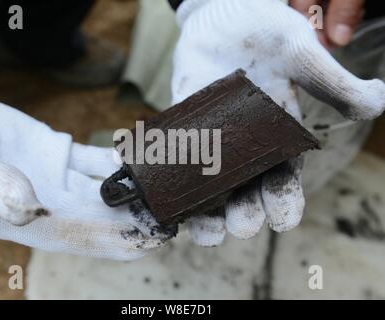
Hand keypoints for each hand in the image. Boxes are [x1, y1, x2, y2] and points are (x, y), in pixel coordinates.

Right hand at [0, 95, 174, 259]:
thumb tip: (28, 206)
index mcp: (30, 221)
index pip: (88, 239)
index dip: (125, 241)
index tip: (161, 235)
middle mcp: (51, 204)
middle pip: (109, 217)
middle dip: (144, 215)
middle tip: (184, 203)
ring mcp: (58, 178)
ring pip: (110, 188)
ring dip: (141, 186)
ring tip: (176, 176)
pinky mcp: (58, 152)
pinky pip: (99, 160)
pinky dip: (123, 158)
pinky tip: (146, 151)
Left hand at [172, 0, 384, 245]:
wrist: (223, 14)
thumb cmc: (266, 32)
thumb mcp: (300, 54)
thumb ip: (332, 81)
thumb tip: (379, 100)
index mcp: (278, 138)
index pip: (284, 180)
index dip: (284, 202)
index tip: (281, 220)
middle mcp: (246, 146)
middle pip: (246, 193)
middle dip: (244, 215)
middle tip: (240, 226)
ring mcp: (213, 139)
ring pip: (210, 187)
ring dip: (206, 213)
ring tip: (204, 230)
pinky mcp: (184, 127)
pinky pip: (176, 159)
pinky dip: (169, 181)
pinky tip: (165, 199)